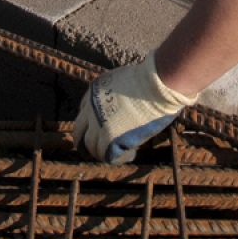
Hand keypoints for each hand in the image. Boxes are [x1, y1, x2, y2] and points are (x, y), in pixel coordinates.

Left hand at [73, 55, 198, 162]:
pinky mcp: (109, 138)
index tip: (103, 129)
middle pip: (80, 133)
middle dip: (88, 143)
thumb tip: (124, 105)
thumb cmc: (150, 80)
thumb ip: (116, 94)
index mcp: (93, 92)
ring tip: (121, 153)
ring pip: (92, 147)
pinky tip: (132, 153)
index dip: (93, 124)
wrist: (157, 85)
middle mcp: (90, 109)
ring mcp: (98, 124)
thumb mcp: (122, 81)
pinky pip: (108, 156)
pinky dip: (120, 158)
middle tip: (101, 149)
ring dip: (104, 152)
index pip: (84, 114)